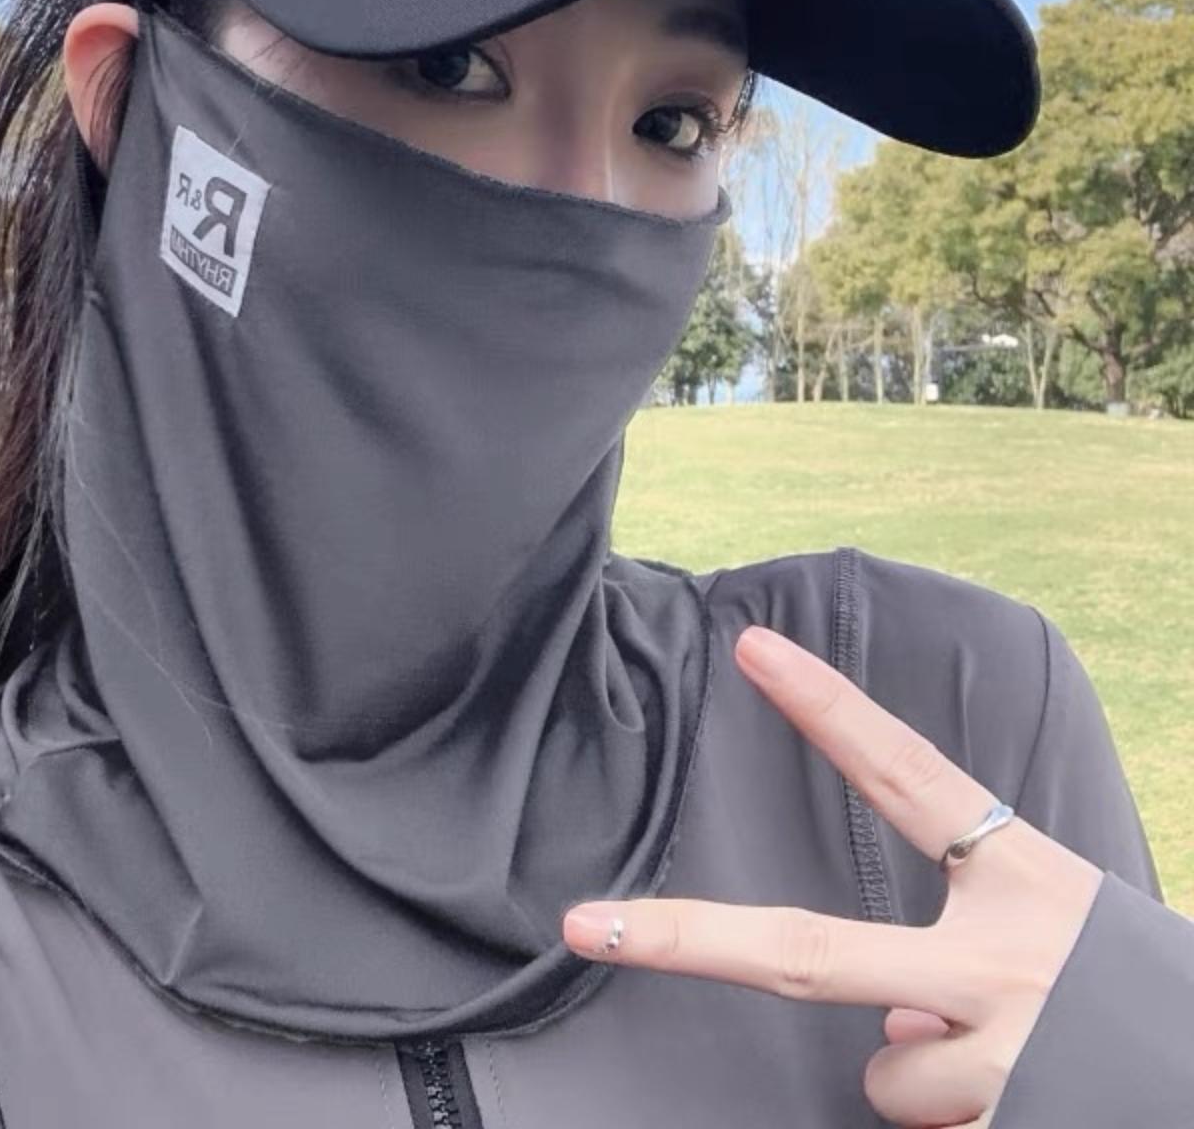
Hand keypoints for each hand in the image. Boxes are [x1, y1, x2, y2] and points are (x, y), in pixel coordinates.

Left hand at [561, 622, 1105, 1127]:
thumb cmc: (1142, 997)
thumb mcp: (1069, 935)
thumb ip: (966, 951)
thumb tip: (879, 1030)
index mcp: (1024, 880)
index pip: (907, 776)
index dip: (827, 710)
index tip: (752, 648)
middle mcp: (1002, 963)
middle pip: (807, 953)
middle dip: (685, 938)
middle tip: (589, 927)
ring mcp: (1003, 1055)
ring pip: (885, 1080)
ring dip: (924, 1079)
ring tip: (1016, 1065)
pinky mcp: (1011, 1122)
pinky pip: (926, 1128)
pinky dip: (961, 1120)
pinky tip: (1031, 1100)